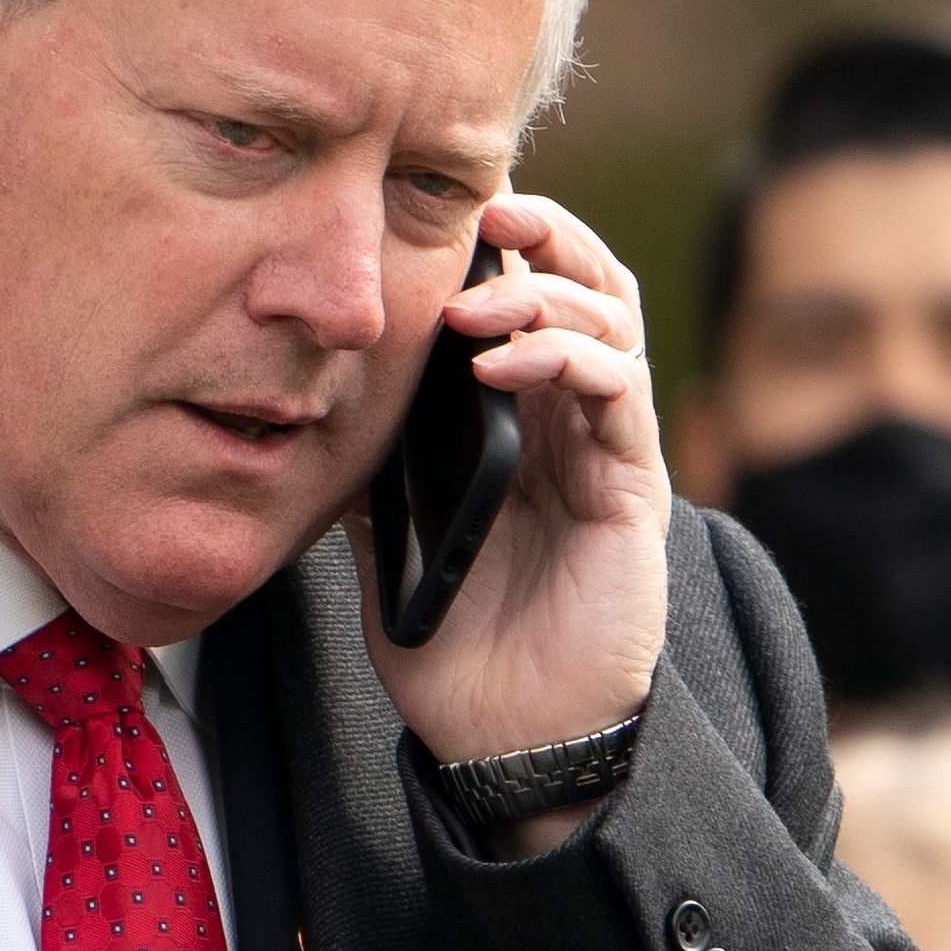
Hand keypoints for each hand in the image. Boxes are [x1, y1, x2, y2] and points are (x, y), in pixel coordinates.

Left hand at [365, 190, 670, 844]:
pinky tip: (502, 362)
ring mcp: (609, 453)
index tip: (440, 217)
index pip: (527, 304)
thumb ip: (370, 474)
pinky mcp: (635, 489)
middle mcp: (572, 427)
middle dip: (544, 235)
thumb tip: (315, 408)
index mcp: (519, 427)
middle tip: (488, 208)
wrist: (505, 742)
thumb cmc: (454, 652)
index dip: (500, 249)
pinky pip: (619, 392)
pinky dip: (566, 356)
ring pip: (611, 322)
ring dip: (546, 291)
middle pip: (585, 288)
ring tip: (475, 300)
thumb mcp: (386, 546)